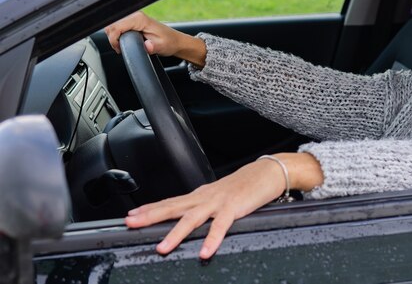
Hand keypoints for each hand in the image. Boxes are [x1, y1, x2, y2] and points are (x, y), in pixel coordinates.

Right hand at [104, 11, 181, 55]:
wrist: (175, 41)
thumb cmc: (169, 42)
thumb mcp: (161, 47)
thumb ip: (153, 47)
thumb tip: (147, 46)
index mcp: (139, 19)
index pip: (115, 26)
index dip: (114, 40)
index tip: (119, 49)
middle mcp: (135, 15)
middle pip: (111, 25)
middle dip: (112, 39)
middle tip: (121, 48)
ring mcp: (133, 17)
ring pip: (112, 25)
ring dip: (114, 37)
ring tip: (122, 46)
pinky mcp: (132, 21)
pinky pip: (117, 26)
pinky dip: (117, 35)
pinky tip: (124, 41)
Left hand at [125, 152, 323, 258]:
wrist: (266, 172)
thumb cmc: (244, 186)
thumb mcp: (219, 196)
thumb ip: (204, 206)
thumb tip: (189, 217)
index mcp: (201, 195)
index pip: (171, 202)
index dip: (150, 208)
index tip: (130, 215)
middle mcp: (205, 197)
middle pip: (174, 207)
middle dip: (151, 216)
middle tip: (131, 223)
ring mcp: (219, 202)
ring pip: (193, 218)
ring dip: (176, 233)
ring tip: (162, 248)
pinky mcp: (234, 208)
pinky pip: (221, 226)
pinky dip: (212, 239)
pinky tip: (205, 252)